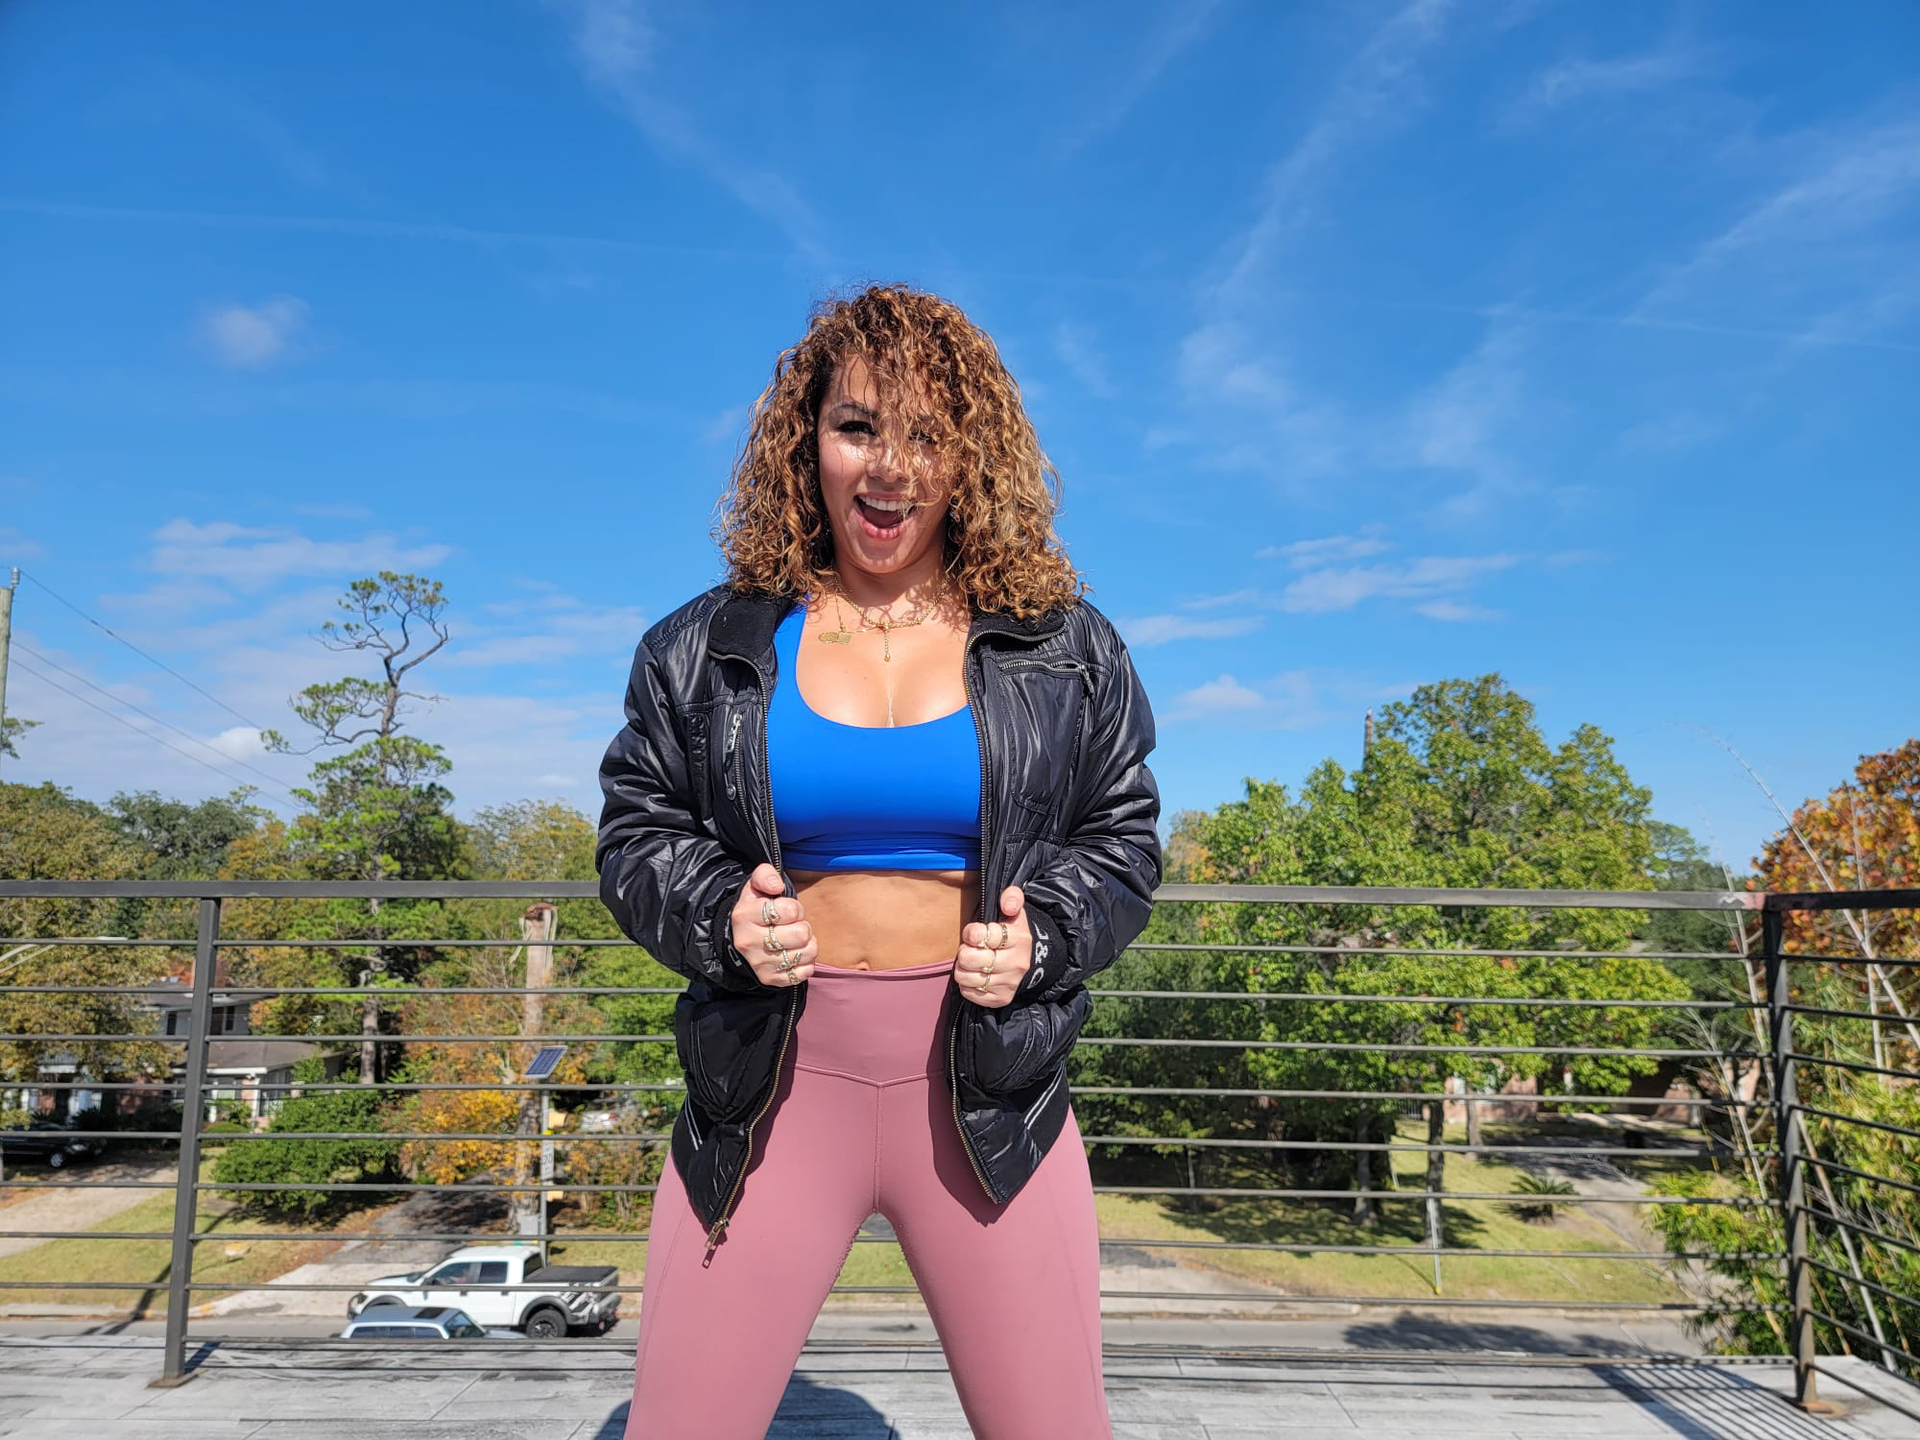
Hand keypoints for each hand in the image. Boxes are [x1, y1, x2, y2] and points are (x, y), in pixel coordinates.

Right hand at [730, 864, 815, 986]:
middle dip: (803, 926)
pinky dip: (806, 963)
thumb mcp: (755, 885)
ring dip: (807, 944)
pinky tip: (794, 955)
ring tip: (794, 940)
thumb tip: (776, 885)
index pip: (790, 910)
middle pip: (801, 934)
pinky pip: (804, 972)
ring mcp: (758, 964)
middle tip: (792, 926)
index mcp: (744, 916)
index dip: (795, 908)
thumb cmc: (755, 908)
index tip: (787, 910)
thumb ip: (765, 875)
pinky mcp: (769, 979)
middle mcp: (748, 942)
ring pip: (807, 953)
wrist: (740, 937)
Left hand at [956, 886, 1030, 1008]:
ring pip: (966, 978)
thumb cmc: (1014, 933)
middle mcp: (1016, 963)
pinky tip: (976, 976)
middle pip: (970, 959)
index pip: (981, 935)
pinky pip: (971, 993)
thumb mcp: (1016, 911)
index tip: (973, 933)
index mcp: (1019, 938)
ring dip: (962, 969)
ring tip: (971, 963)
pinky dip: (967, 985)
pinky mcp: (1002, 998)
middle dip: (964, 952)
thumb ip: (1012, 897)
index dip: (971, 933)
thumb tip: (1008, 905)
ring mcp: (1010, 983)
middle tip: (970, 949)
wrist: (1033, 960)